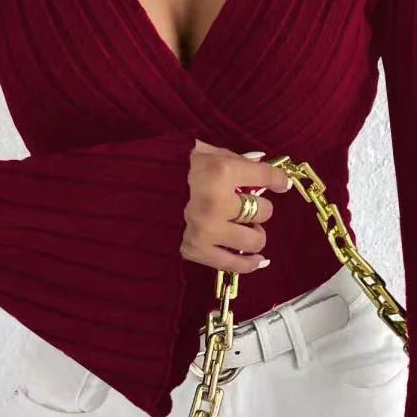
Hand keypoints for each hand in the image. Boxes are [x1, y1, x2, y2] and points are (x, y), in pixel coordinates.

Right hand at [181, 141, 291, 273]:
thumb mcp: (205, 153)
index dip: (278, 180)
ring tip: (245, 229)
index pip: (265, 177)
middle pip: (262, 211)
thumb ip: (236, 161)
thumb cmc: (173, 168)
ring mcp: (206, 229)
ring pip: (253, 239)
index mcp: (219, 172)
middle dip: (258, 208)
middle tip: (245, 206)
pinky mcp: (195, 249)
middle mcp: (216, 203)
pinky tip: (257, 260)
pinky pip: (233, 263)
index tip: (282, 184)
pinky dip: (248, 263)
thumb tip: (267, 169)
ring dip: (253, 235)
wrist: (134, 193)